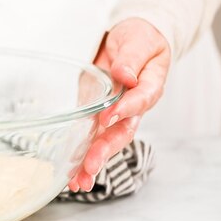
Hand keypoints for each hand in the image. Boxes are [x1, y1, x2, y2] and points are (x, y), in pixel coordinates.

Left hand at [68, 18, 170, 191]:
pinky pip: (90, 138)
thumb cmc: (138, 38)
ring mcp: (114, 113)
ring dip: (92, 162)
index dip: (125, 109)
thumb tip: (125, 74)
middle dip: (105, 150)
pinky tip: (71, 173)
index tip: (108, 116)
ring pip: (106, 142)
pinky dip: (81, 156)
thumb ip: (132, 58)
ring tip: (78, 182)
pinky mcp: (96, 114)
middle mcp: (132, 106)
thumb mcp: (138, 41)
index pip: (141, 100)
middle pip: (122, 132)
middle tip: (90, 166)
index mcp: (149, 86)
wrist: (128, 39)